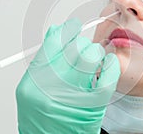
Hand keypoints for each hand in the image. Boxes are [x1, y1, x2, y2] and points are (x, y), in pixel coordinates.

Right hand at [16, 19, 119, 133]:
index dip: (67, 30)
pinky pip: (107, 78)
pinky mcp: (93, 106)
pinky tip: (108, 62)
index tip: (73, 27)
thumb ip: (43, 59)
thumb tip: (57, 30)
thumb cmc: (41, 116)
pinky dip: (110, 65)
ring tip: (92, 59)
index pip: (54, 43)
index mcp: (33, 81)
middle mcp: (52, 87)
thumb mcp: (32, 88)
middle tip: (81, 50)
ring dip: (95, 53)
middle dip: (81, 44)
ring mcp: (74, 96)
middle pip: (75, 47)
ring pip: (92, 57)